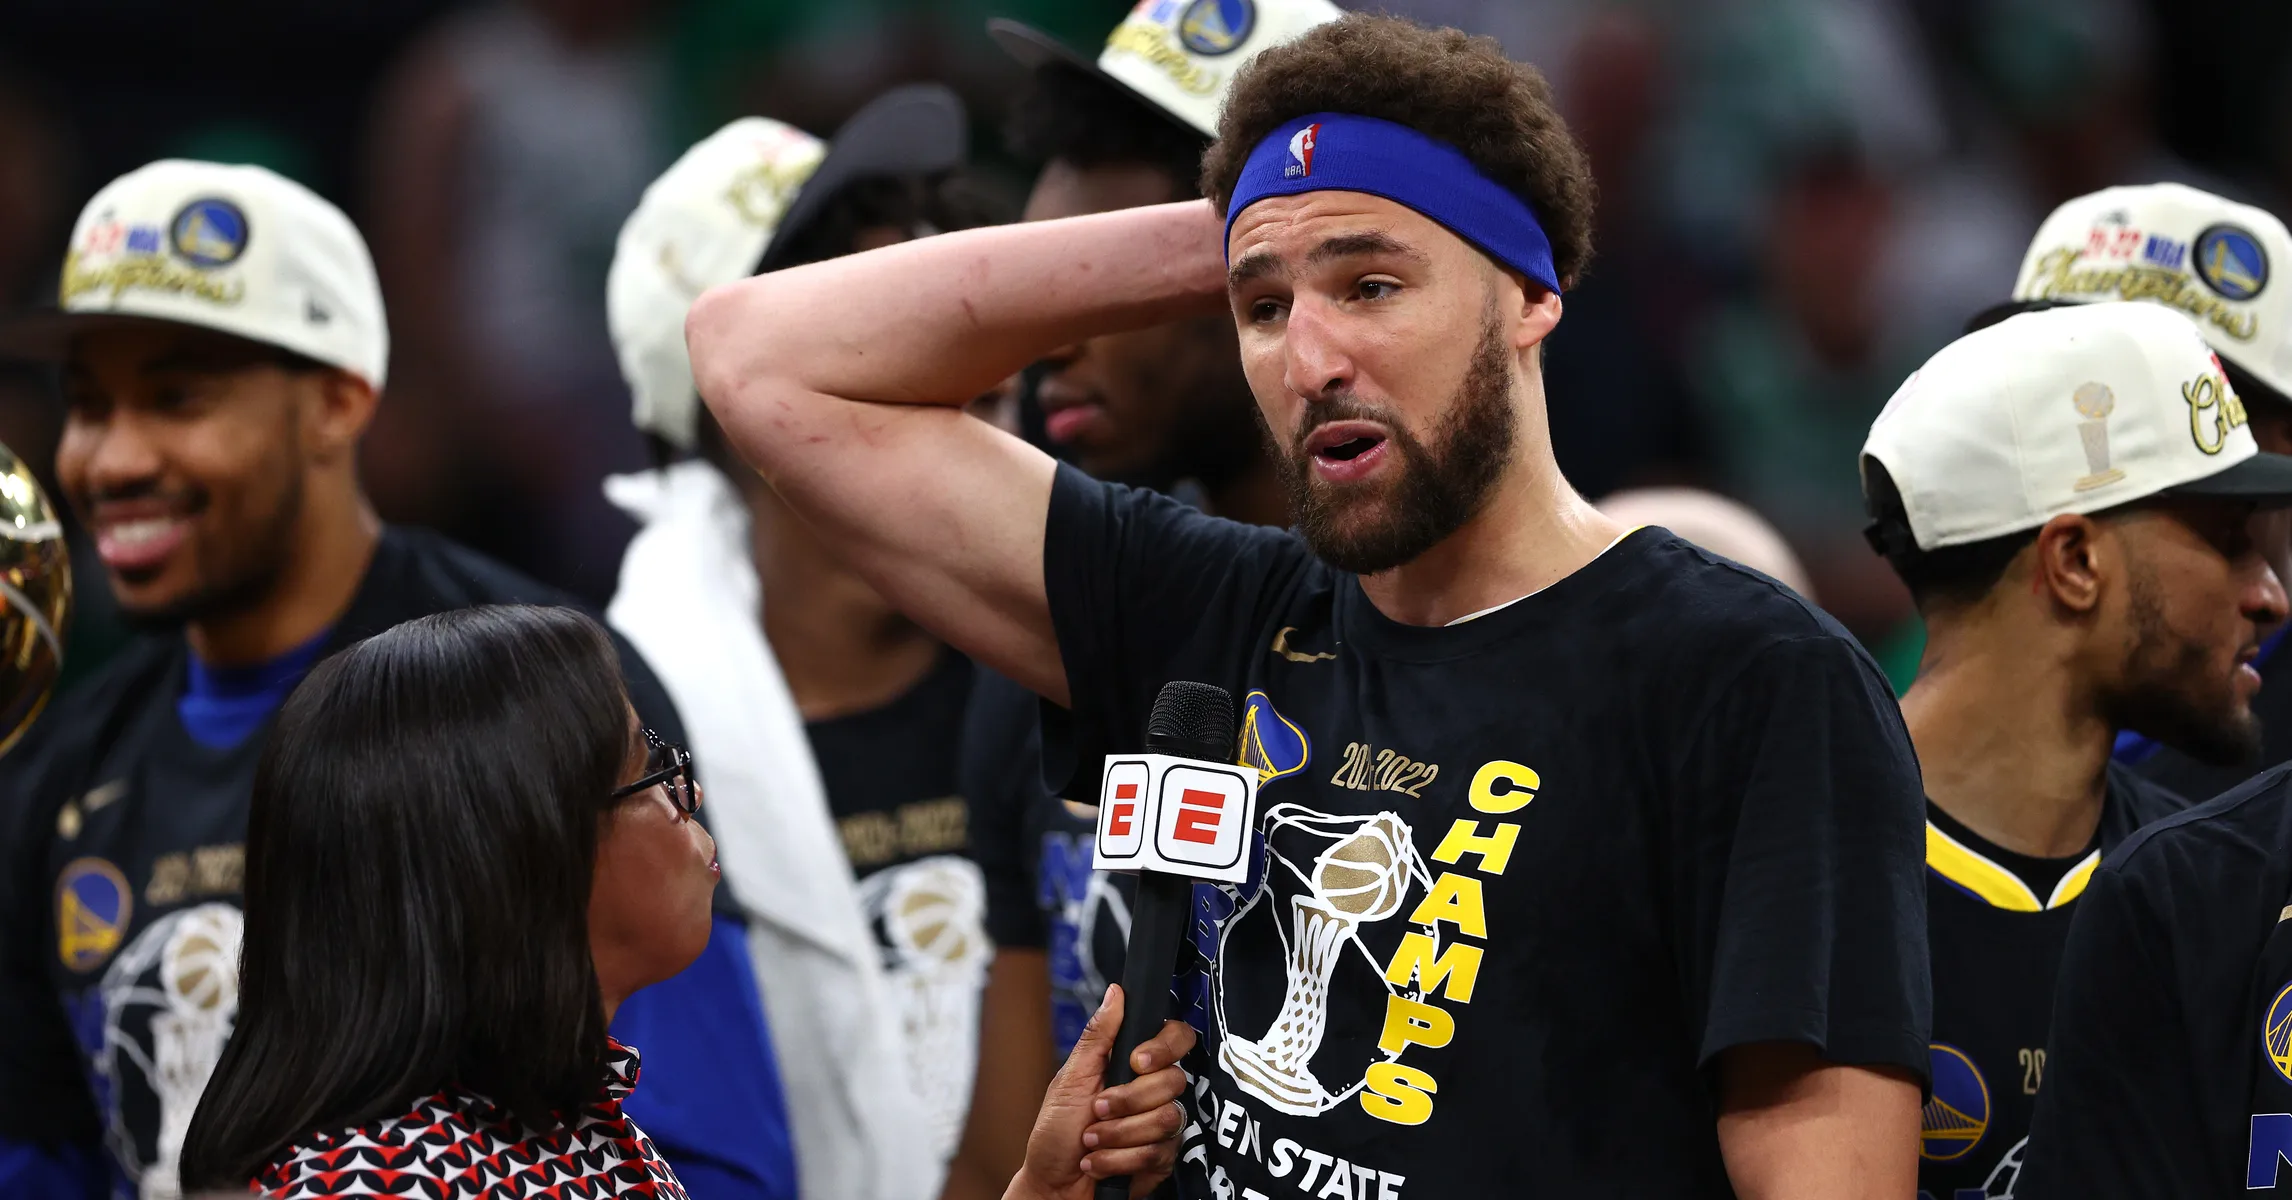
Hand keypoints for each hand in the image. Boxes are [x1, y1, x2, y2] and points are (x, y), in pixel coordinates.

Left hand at [1004, 985, 1194, 1199]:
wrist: (1052, 1187)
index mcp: (1132, 1066)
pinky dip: (1120, 1159)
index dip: (1164, 1048)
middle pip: (1173, 1080)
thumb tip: (1117, 991)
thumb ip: (1097, 1037)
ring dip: (1118, 1134)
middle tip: (1097, 1110)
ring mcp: (1160, 1126)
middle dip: (1127, 1101)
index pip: (1176, 1039)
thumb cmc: (1055, 1133)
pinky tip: (1099, 1162)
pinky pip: (1159, 1152)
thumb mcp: (1070, 1079)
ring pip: (1167, 1118)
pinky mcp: (1162, 1159)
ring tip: (1091, 1141)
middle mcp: (1151, 1092)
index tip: (1136, 1062)